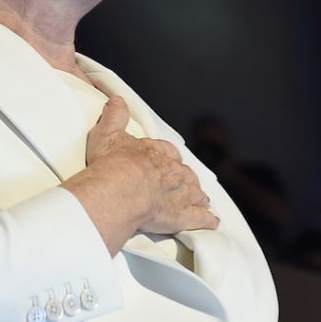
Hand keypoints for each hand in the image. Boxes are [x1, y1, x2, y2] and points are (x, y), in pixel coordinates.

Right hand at [65, 96, 218, 254]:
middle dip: (185, 179)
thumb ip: (115, 116)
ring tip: (200, 200)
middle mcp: (174, 171)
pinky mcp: (182, 216)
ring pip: (196, 194)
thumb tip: (117, 100)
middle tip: (182, 184)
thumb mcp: (108, 134)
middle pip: (185, 174)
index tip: (168, 161)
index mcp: (158, 152)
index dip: (169, 158)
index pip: (169, 152)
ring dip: (198, 197)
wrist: (119, 191)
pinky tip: (211, 222)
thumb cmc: (112, 165)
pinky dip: (207, 219)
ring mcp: (181, 194)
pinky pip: (200, 217)